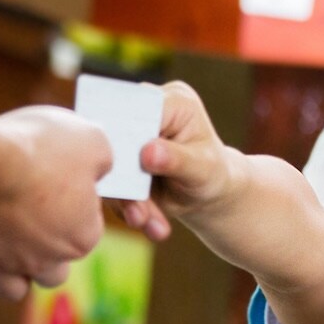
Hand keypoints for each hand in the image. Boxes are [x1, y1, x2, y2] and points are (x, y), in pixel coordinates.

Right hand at [0, 106, 110, 300]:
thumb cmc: (31, 150)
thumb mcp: (90, 139)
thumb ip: (102, 160)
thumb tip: (100, 166)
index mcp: (80, 238)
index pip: (87, 232)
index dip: (75, 209)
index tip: (59, 186)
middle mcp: (43, 262)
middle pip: (54, 271)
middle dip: (47, 249)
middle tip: (31, 214)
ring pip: (14, 286)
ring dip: (12, 266)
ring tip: (2, 234)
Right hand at [110, 83, 233, 242]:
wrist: (207, 193)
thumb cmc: (212, 173)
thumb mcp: (203, 168)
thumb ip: (177, 159)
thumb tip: (148, 153)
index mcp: (172, 100)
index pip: (139, 110)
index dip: (125, 136)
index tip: (122, 168)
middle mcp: (145, 111)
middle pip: (117, 136)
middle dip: (124, 177)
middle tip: (138, 212)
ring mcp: (128, 136)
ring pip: (111, 164)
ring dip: (125, 198)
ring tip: (144, 221)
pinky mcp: (117, 160)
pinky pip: (111, 182)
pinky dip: (126, 206)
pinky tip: (147, 223)